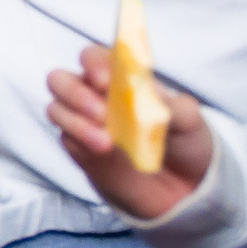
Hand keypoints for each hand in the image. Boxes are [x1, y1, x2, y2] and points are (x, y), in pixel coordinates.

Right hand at [47, 45, 214, 222]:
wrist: (187, 189)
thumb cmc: (185, 141)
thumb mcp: (190, 120)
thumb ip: (171, 105)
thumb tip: (151, 94)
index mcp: (119, 78)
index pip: (93, 57)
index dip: (93, 64)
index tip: (105, 81)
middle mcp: (95, 95)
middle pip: (60, 79)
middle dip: (74, 92)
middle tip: (100, 112)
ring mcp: (85, 123)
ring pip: (56, 109)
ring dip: (75, 121)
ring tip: (105, 141)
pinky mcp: (81, 151)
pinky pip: (66, 139)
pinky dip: (79, 141)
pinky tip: (102, 150)